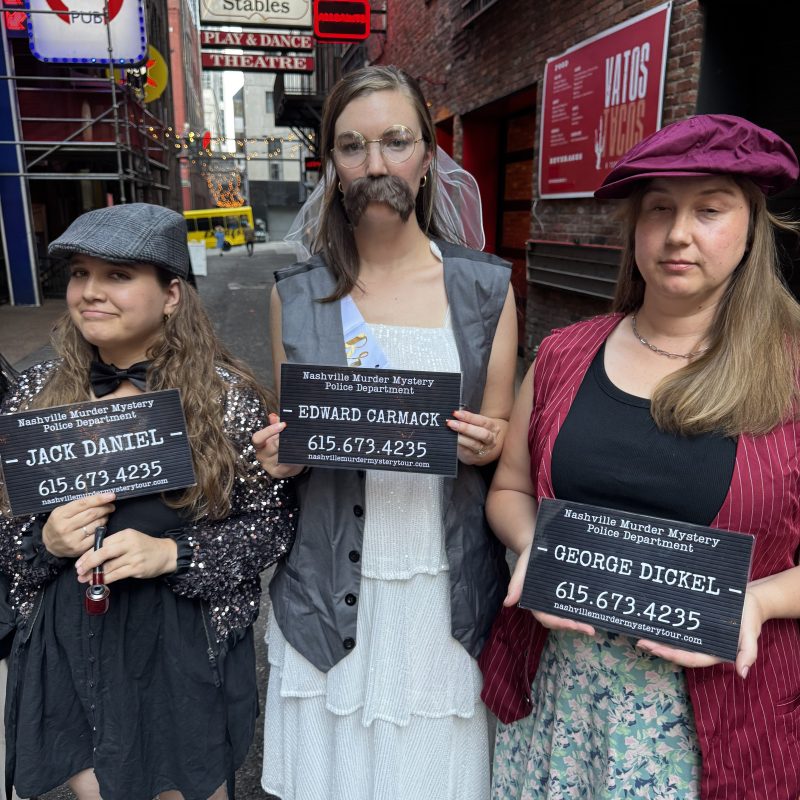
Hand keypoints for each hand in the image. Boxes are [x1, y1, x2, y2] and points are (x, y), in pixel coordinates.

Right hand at [42, 492, 115, 557]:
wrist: (49, 543)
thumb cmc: (59, 523)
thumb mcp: (62, 511)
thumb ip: (79, 505)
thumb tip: (101, 498)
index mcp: (60, 514)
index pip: (83, 503)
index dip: (99, 499)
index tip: (112, 495)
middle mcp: (65, 527)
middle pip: (92, 514)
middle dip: (105, 508)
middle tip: (110, 506)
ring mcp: (72, 539)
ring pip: (96, 524)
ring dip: (104, 518)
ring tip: (105, 515)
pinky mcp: (79, 548)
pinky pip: (96, 535)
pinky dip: (102, 529)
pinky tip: (100, 526)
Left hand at [75, 529, 177, 583]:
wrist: (167, 553)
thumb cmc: (145, 547)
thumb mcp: (131, 540)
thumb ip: (114, 545)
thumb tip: (92, 557)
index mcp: (126, 534)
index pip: (102, 543)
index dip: (88, 554)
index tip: (79, 562)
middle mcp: (129, 544)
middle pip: (103, 553)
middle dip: (88, 564)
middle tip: (78, 571)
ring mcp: (134, 556)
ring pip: (108, 566)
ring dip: (94, 575)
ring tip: (85, 579)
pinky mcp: (137, 568)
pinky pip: (116, 575)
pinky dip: (105, 580)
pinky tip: (99, 582)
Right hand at [252, 413, 305, 478]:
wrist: (289, 461)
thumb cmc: (282, 445)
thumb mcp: (278, 433)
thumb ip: (276, 424)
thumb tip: (273, 416)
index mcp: (260, 444)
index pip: (258, 438)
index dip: (269, 431)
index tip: (283, 424)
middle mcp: (261, 455)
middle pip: (272, 446)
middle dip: (284, 440)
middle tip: (295, 434)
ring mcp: (268, 466)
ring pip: (280, 456)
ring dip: (291, 449)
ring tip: (300, 443)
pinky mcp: (277, 473)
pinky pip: (287, 465)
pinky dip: (293, 459)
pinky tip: (299, 455)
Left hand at [447, 409, 501, 464]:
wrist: (482, 450)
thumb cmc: (477, 432)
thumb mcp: (477, 424)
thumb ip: (468, 419)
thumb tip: (455, 413)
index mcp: (493, 427)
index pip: (482, 421)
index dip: (469, 417)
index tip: (456, 413)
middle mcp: (491, 439)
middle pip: (482, 434)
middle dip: (465, 428)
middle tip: (451, 423)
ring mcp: (484, 450)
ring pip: (474, 444)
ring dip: (460, 437)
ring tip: (450, 431)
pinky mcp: (474, 457)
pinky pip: (466, 451)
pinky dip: (458, 445)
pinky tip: (451, 440)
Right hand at [504, 541, 595, 636]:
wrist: (540, 544)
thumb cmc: (529, 556)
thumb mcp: (522, 567)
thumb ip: (516, 584)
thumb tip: (507, 603)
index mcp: (534, 600)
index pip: (545, 617)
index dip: (558, 623)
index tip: (572, 624)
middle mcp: (545, 603)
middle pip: (558, 621)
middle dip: (573, 626)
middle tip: (589, 629)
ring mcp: (555, 600)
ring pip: (566, 616)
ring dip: (578, 623)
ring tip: (592, 626)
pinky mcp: (564, 594)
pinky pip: (572, 606)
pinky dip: (581, 612)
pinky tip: (593, 614)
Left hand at [636, 585, 765, 678]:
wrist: (750, 599)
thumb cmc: (749, 617)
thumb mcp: (751, 634)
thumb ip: (748, 653)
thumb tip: (742, 673)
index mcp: (714, 652)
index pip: (690, 657)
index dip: (672, 655)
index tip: (656, 649)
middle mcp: (703, 645)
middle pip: (678, 651)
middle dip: (659, 649)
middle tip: (641, 642)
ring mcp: (698, 635)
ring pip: (675, 641)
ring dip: (658, 640)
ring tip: (640, 636)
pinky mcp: (695, 624)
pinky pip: (678, 628)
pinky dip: (665, 629)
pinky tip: (652, 625)